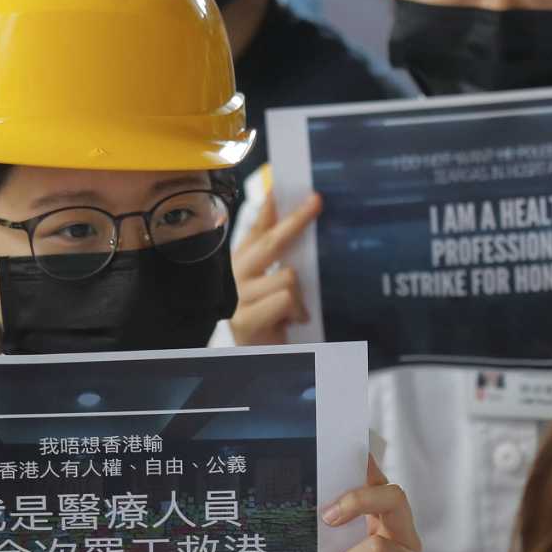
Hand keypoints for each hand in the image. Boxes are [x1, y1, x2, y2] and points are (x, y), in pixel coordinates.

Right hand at [230, 193, 321, 344]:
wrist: (262, 366)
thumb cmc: (274, 325)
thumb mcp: (280, 289)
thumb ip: (286, 262)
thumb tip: (304, 228)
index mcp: (242, 266)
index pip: (255, 229)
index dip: (269, 207)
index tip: (280, 185)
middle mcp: (234, 277)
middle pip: (269, 241)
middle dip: (296, 220)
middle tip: (317, 201)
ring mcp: (237, 298)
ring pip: (287, 275)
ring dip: (301, 295)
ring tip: (297, 312)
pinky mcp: (244, 320)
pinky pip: (285, 298)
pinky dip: (298, 310)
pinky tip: (293, 322)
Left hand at [323, 458, 433, 551]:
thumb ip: (335, 542)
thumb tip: (315, 512)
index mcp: (388, 533)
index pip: (383, 488)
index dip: (371, 467)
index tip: (353, 451)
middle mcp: (407, 545)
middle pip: (395, 499)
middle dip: (359, 500)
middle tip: (328, 516)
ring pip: (379, 547)